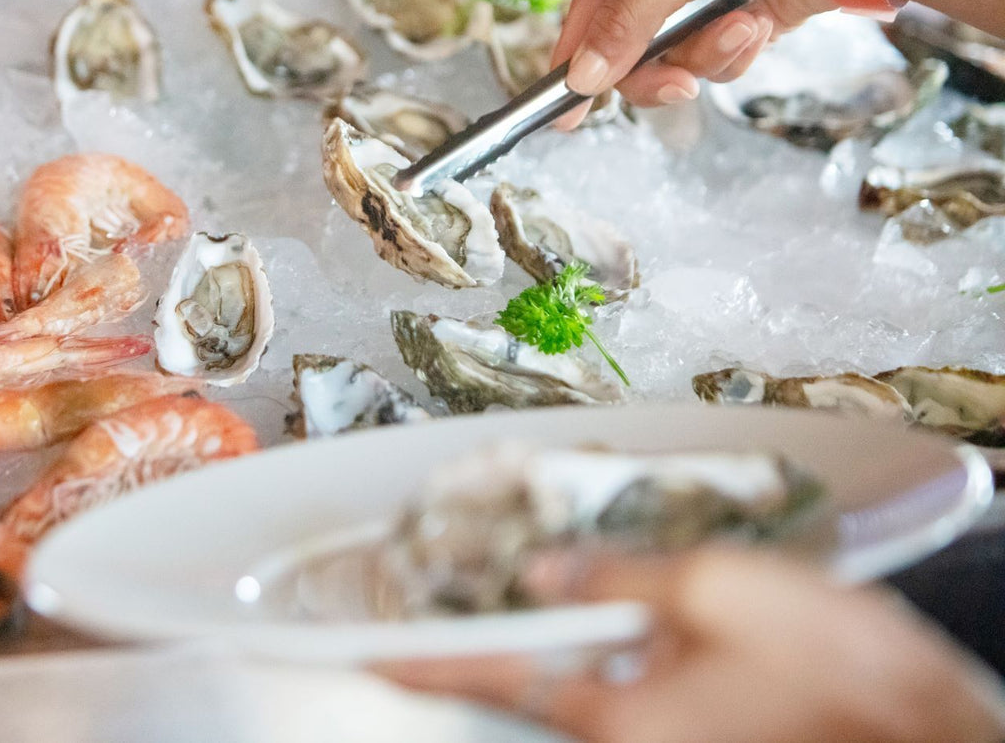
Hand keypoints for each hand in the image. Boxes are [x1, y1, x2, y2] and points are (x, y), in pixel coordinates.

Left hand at [374, 548, 1004, 742]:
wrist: (928, 736)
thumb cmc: (840, 673)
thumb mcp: (724, 591)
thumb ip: (622, 578)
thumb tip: (544, 571)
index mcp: (617, 711)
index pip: (491, 677)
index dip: (421, 661)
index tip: (367, 652)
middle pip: (527, 686)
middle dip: (487, 640)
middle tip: (442, 598)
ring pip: (572, 689)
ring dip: (546, 642)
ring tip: (527, 590)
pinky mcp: (687, 741)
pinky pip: (616, 697)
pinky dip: (595, 655)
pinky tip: (607, 615)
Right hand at [554, 0, 838, 114]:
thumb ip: (628, 21)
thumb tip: (582, 79)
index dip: (575, 54)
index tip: (561, 110)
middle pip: (628, 36)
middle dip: (657, 62)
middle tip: (677, 87)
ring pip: (672, 53)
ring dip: (707, 52)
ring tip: (745, 28)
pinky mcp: (738, 9)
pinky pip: (712, 54)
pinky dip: (734, 49)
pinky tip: (760, 24)